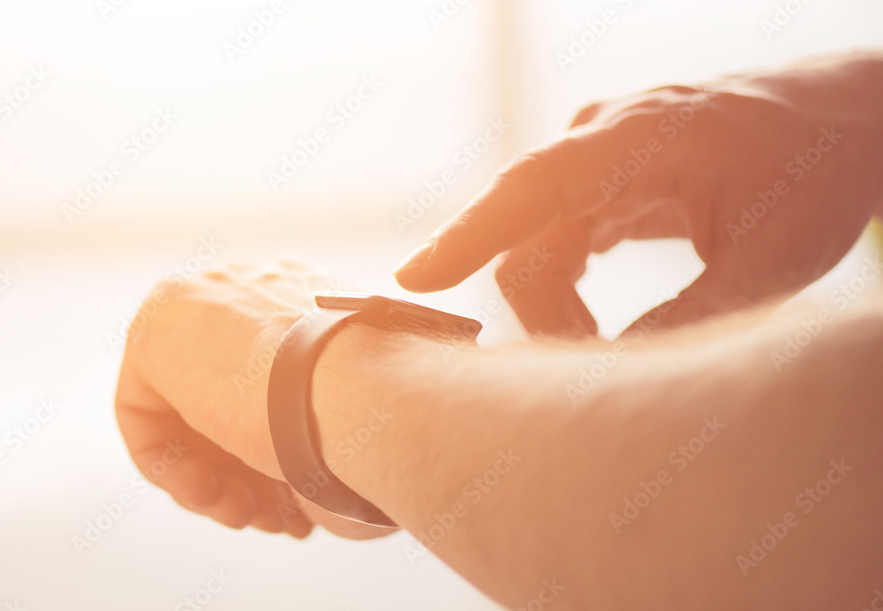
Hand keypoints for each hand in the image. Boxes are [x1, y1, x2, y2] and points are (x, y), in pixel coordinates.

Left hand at [114, 260, 391, 538]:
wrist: (365, 392)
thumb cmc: (381, 415)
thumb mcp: (364, 414)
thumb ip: (327, 425)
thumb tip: (314, 490)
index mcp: (310, 295)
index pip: (270, 374)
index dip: (277, 448)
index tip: (297, 501)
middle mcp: (254, 286)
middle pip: (223, 394)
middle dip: (243, 469)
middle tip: (267, 517)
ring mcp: (202, 300)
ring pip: (187, 410)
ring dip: (215, 478)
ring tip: (247, 515)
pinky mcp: (155, 330)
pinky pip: (144, 412)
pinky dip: (172, 468)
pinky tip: (214, 495)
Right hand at [394, 53, 882, 336]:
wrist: (845, 118)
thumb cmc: (816, 172)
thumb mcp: (772, 257)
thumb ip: (693, 318)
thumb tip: (612, 379)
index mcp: (640, 140)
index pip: (531, 188)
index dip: (467, 236)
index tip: (413, 280)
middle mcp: (602, 140)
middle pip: (528, 239)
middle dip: (545, 315)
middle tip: (589, 377)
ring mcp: (599, 156)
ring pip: (539, 244)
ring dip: (558, 306)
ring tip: (604, 352)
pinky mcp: (605, 176)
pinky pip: (556, 235)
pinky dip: (563, 284)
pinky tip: (588, 319)